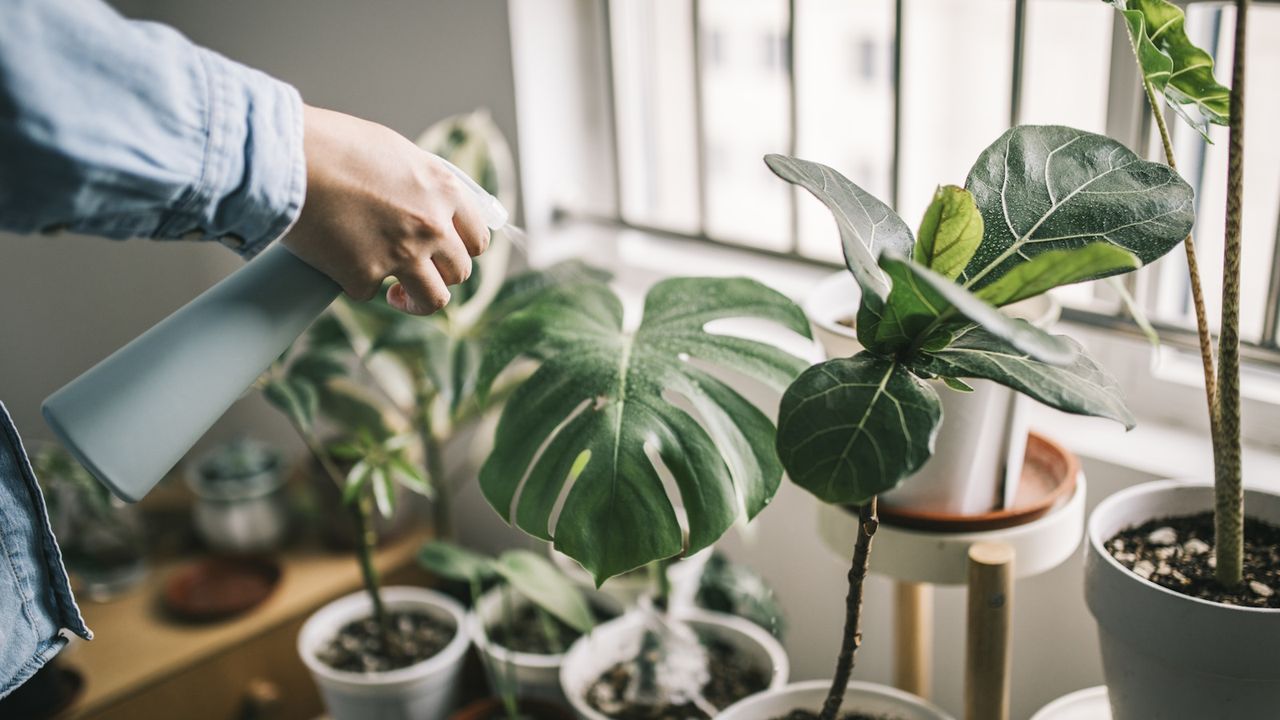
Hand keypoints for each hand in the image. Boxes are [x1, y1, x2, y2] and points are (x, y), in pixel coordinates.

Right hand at [284, 105, 489, 314]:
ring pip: (433, 300)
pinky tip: (340, 263)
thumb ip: (419, 183)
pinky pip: (370, 292)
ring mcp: (402, 254)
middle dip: (440, 276)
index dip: (463, 249)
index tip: (448, 255)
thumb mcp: (394, 151)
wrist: (286, 158)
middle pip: (460, 272)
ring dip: (416, 302)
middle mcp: (431, 225)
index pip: (477, 237)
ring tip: (397, 296)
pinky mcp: (365, 276)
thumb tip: (429, 202)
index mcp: (443, 190)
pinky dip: (355, 282)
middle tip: (418, 273)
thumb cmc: (332, 145)